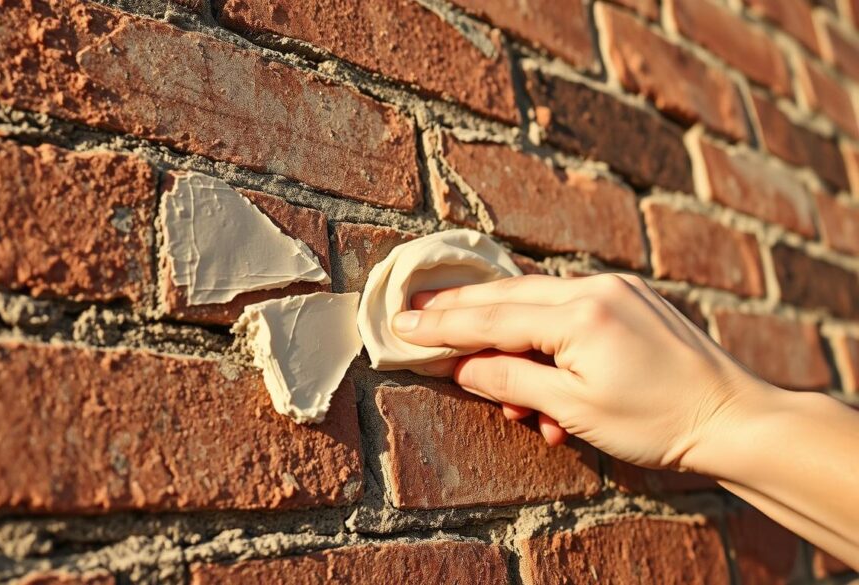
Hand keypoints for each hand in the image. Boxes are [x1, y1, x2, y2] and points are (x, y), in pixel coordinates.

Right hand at [391, 274, 773, 470]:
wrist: (736, 418)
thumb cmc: (659, 422)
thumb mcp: (574, 409)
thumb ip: (511, 380)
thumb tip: (462, 366)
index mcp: (580, 314)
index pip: (492, 317)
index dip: (442, 325)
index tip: (400, 324)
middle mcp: (596, 287)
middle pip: (508, 294)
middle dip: (460, 309)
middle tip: (415, 312)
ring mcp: (617, 288)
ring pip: (538, 303)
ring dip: (509, 337)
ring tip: (507, 393)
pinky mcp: (631, 299)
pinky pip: (570, 310)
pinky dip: (547, 339)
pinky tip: (547, 384)